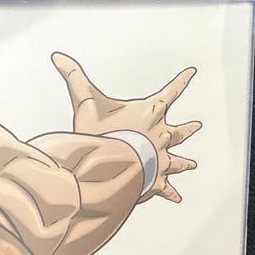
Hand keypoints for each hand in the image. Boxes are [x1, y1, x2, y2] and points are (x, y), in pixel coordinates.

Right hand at [51, 51, 200, 202]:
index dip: (181, 81)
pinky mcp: (156, 179)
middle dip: (187, 128)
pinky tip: (177, 198)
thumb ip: (74, 78)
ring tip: (193, 165)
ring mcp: (161, 158)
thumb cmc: (102, 133)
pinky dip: (171, 193)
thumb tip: (57, 56)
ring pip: (177, 160)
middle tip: (197, 126)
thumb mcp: (85, 103)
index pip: (171, 92)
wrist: (114, 163)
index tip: (192, 73)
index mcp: (150, 113)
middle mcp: (162, 134)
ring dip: (184, 162)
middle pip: (179, 130)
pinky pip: (166, 187)